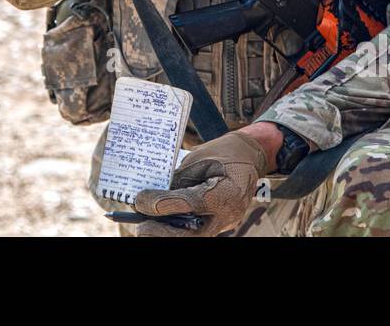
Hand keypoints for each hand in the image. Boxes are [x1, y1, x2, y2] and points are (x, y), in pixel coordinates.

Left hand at [133, 130, 267, 236]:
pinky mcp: (217, 225)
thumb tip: (151, 195)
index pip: (190, 202)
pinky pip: (194, 231)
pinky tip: (158, 223)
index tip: (140, 201)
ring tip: (144, 225)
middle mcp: (227, 214)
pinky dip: (175, 228)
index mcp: (226, 192)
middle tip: (140, 228)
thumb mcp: (199, 160)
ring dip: (167, 233)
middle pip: (192, 234)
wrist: (250, 158)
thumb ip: (179, 180)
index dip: (162, 203)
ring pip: (192, 236)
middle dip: (163, 234)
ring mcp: (224, 223)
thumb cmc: (223, 153)